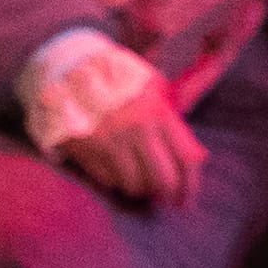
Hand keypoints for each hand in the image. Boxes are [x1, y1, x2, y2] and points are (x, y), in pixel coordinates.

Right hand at [28, 40, 201, 211]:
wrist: (69, 68)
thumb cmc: (120, 81)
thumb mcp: (155, 89)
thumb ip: (177, 123)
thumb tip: (199, 158)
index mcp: (158, 111)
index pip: (187, 159)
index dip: (192, 185)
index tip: (188, 199)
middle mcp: (135, 128)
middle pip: (164, 181)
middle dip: (169, 195)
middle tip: (168, 199)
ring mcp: (108, 140)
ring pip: (135, 185)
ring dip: (141, 188)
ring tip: (141, 182)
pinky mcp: (84, 148)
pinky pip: (108, 180)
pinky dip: (116, 180)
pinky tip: (116, 170)